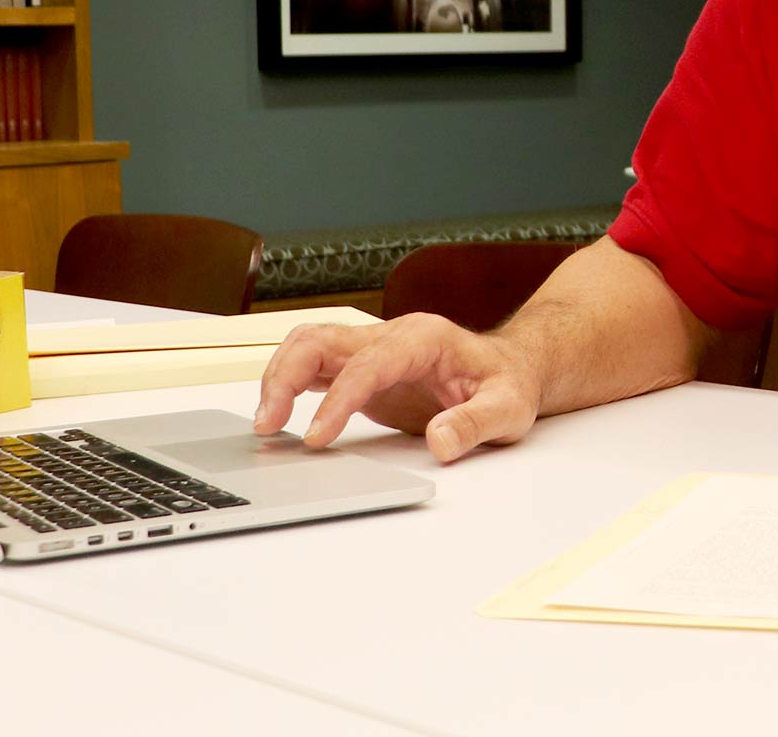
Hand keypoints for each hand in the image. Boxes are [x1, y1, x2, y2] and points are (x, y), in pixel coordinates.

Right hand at [252, 314, 544, 461]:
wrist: (513, 370)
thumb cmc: (510, 385)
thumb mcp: (508, 409)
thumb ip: (475, 423)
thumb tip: (440, 441)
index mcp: (423, 338)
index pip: (367, 364)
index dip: (337, 399)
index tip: (316, 438)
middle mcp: (391, 335)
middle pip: (321, 339)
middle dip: (285, 375)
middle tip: (267, 424)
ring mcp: (373, 349)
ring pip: (308, 345)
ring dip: (278, 377)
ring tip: (264, 424)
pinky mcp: (364, 369)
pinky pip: (315, 367)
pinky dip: (288, 385)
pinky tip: (275, 416)